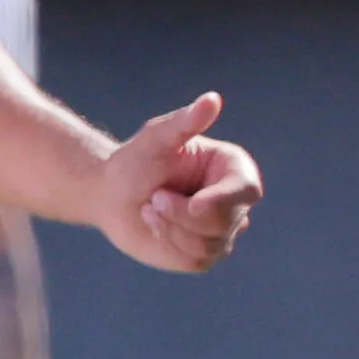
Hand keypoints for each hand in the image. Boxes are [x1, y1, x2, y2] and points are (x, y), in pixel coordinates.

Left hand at [96, 93, 262, 272]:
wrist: (112, 194)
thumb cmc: (135, 161)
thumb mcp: (156, 138)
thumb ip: (185, 122)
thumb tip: (212, 99)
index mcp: (233, 169)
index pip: (246, 191)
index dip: (222, 202)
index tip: (193, 204)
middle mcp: (234, 202)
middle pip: (225, 222)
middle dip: (181, 215)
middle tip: (155, 198)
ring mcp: (223, 231)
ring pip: (209, 244)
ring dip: (170, 228)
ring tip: (152, 208)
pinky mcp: (205, 255)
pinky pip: (196, 259)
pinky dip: (169, 242)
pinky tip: (155, 226)